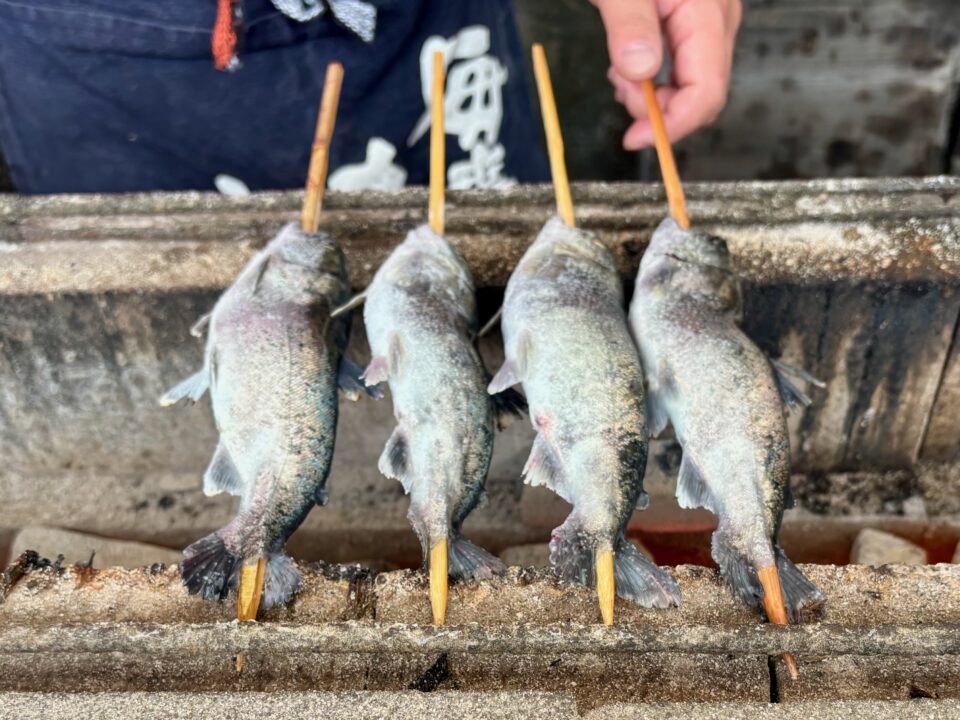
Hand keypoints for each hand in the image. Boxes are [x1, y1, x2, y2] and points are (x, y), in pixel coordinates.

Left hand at [593, 0, 740, 148]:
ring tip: (619, 72)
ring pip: (693, 82)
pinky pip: (684, 64)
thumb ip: (628, 25)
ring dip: (654, 94)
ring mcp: (711, 20)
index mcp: (706, 11)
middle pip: (704, 93)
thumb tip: (641, 72)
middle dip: (660, 109)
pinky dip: (655, 76)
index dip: (673, 126)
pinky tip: (630, 65)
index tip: (634, 139)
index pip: (707, 92)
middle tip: (619, 92)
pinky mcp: (697, 21)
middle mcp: (718, 19)